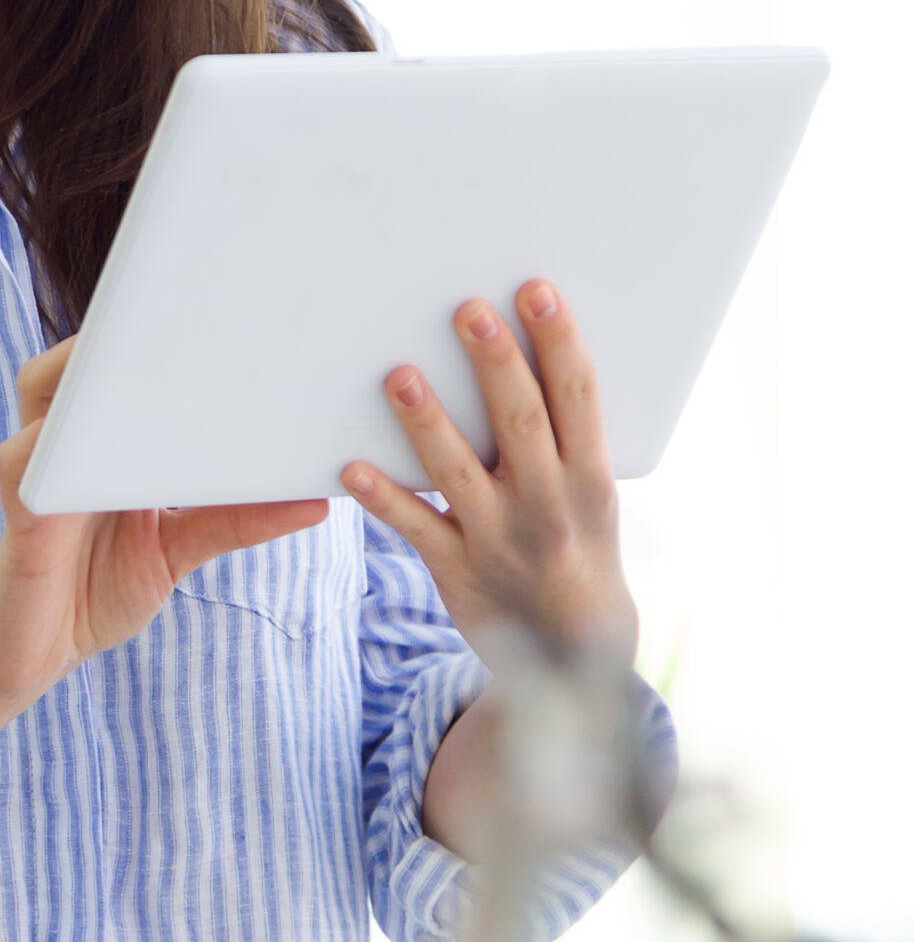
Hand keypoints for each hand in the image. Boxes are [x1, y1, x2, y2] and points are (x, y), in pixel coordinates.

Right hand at [0, 336, 330, 713]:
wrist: (34, 658)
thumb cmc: (95, 592)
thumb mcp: (179, 552)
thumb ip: (235, 521)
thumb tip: (315, 501)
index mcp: (106, 441)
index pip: (128, 371)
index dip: (163, 336)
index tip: (227, 312)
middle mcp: (67, 441)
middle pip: (83, 359)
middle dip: (123, 328)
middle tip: (186, 310)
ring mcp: (36, 470)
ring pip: (42, 389)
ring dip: (81, 367)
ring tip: (125, 352)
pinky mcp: (17, 513)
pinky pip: (23, 466)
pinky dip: (46, 447)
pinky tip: (77, 445)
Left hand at [341, 280, 637, 666]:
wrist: (571, 650)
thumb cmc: (577, 542)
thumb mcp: (590, 491)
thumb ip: (562, 433)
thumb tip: (530, 349)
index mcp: (589, 476)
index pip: (578, 396)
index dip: (558, 341)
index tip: (536, 291)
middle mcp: (547, 505)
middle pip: (519, 421)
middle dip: (495, 363)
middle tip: (467, 309)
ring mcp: (498, 538)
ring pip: (457, 471)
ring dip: (426, 421)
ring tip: (399, 375)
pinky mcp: (456, 568)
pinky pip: (414, 526)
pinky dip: (381, 498)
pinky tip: (350, 468)